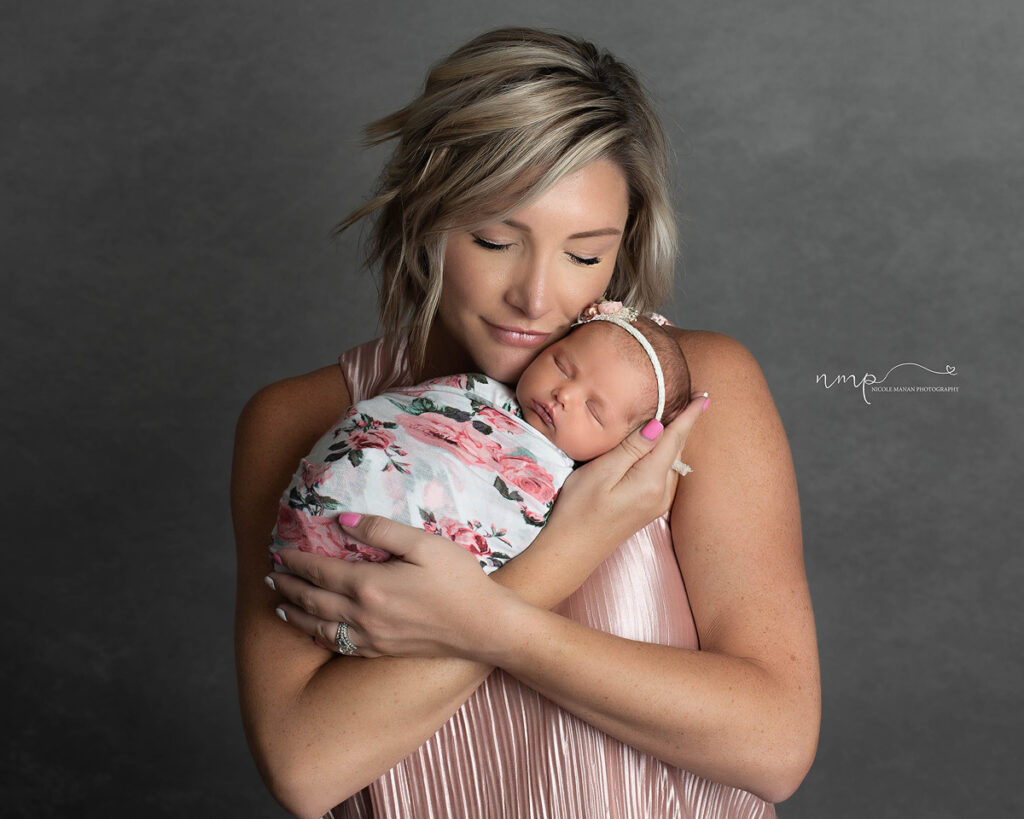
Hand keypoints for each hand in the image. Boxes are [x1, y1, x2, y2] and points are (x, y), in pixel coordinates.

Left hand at [270, 515, 516, 659]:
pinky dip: (319, 636)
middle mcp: (364, 615)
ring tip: (279, 605)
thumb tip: (342, 520)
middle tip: (268, 578)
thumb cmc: (460, 581)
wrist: (485, 627)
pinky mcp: (384, 651)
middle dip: (287, 588)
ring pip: (320, 627)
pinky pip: (340, 645)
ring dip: (295, 614)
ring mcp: (372, 637)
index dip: (296, 561)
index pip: (320, 571)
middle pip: (313, 600)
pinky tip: (316, 631)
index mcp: (370, 585)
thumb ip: (380, 531)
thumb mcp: (424, 544)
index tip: (278, 552)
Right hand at [546, 390, 707, 551]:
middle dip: (683, 425)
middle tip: (692, 399)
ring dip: (674, 440)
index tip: (704, 397)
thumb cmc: (578, 511)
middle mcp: (661, 494)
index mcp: (651, 481)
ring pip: (671, 462)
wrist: (570, 552)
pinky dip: (664, 455)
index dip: (688, 416)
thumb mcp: (601, 473)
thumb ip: (632, 448)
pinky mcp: (648, 508)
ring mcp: (657, 504)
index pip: (674, 439)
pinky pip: (663, 473)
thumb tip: (659, 425)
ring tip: (676, 416)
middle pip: (677, 450)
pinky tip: (657, 446)